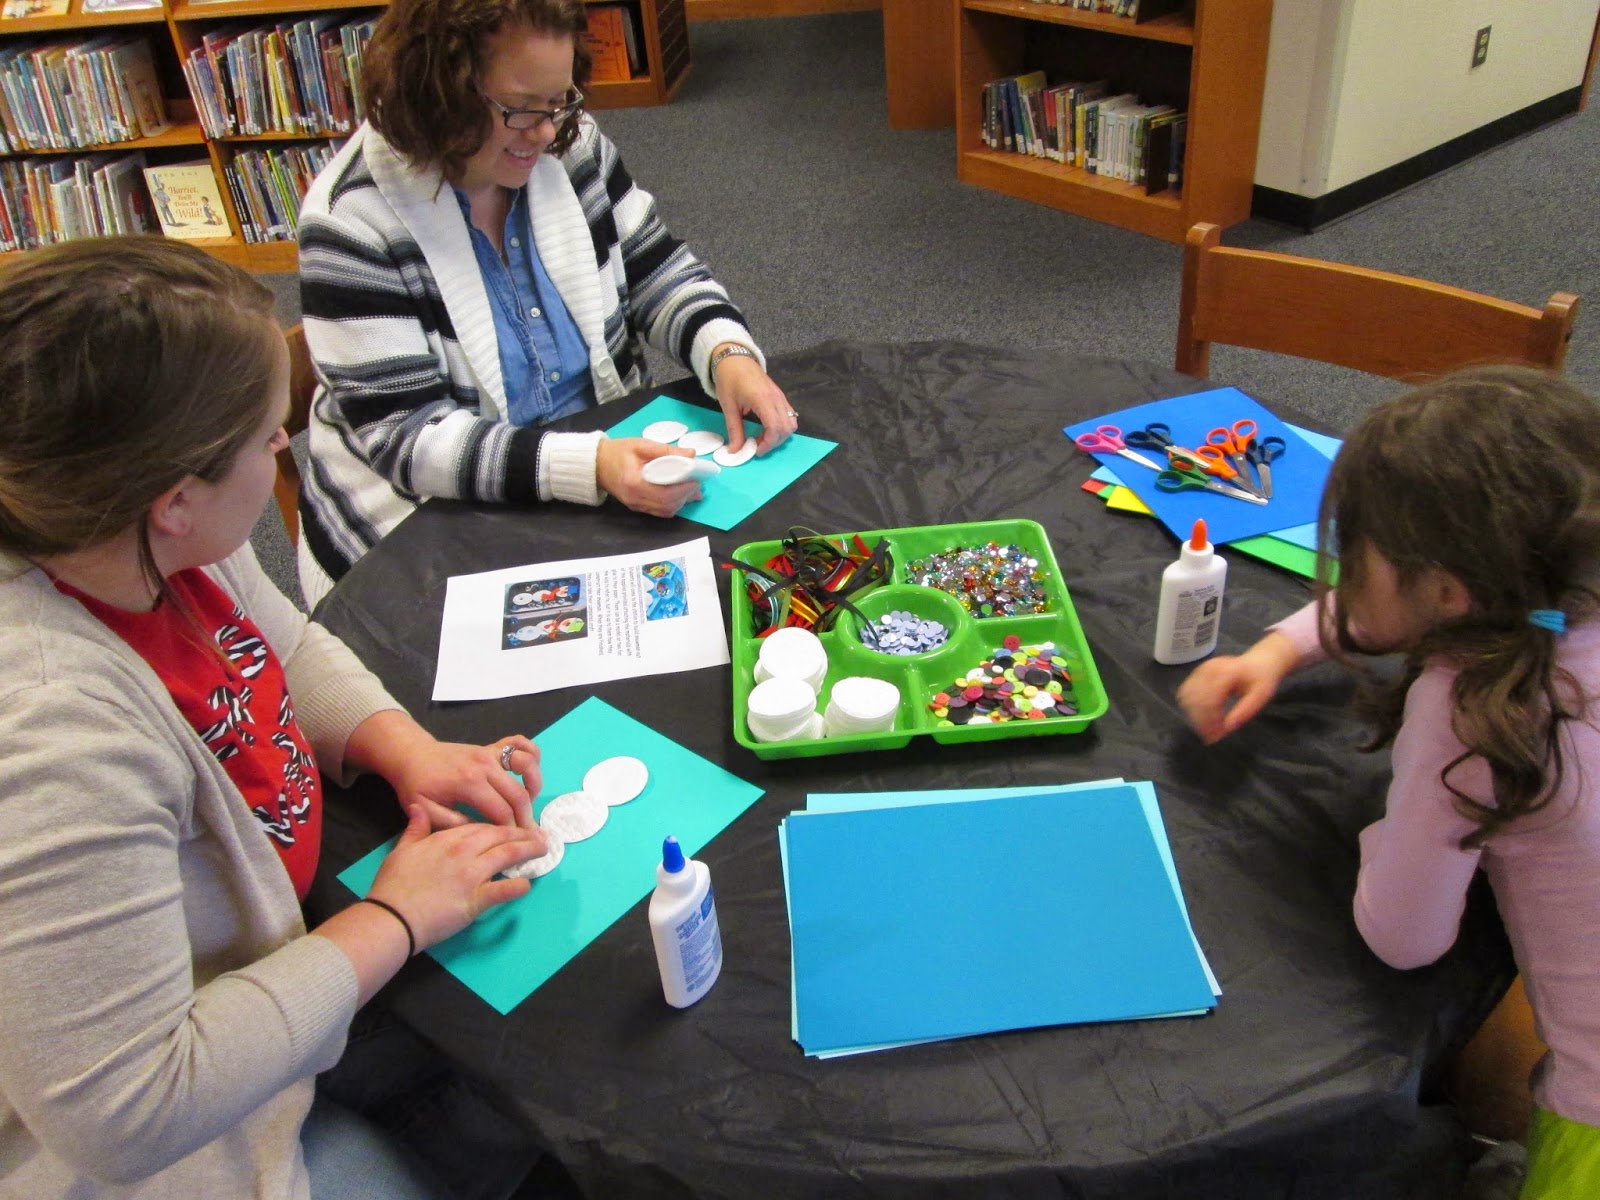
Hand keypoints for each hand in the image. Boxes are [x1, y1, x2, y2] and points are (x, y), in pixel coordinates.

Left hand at [345, 711, 539, 828]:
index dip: (512, 831)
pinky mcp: (492, 746)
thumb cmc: (416, 785)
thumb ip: (453, 823)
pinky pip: (520, 743)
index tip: (517, 846)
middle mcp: (485, 764)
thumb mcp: (425, 810)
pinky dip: (531, 754)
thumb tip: (481, 833)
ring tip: (529, 805)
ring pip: (527, 767)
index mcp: (469, 782)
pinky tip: (527, 773)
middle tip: (531, 837)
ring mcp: (490, 752)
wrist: (410, 754)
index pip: (502, 812)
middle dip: (527, 818)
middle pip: (519, 794)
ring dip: (534, 787)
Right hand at [367, 808, 545, 950]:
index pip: (481, 826)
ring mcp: (471, 875)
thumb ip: (415, 828)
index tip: (512, 825)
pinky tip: (527, 884)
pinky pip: (503, 890)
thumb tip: (418, 807)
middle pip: (499, 836)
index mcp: (446, 839)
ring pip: (506, 856)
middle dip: (522, 834)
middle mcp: (463, 852)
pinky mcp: (476, 900)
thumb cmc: (393, 885)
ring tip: (543, 850)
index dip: (499, 825)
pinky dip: (518, 887)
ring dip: (528, 851)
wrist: (391, 916)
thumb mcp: (401, 850)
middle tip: (539, 834)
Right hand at [596, 437, 701, 516]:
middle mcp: (635, 498)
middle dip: (685, 496)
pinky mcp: (636, 508)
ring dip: (681, 502)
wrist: (595, 464)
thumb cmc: (617, 451)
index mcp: (634, 482)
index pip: (665, 493)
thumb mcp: (641, 445)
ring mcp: (635, 505)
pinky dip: (672, 505)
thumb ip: (666, 450)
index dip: (683, 489)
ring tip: (693, 491)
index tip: (696, 479)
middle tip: (698, 485)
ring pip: (664, 511)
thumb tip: (691, 454)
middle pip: (667, 505)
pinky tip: (680, 496)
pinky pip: (658, 511)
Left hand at [712, 352, 795, 454]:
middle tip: (757, 445)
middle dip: (774, 442)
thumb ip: (734, 430)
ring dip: (780, 435)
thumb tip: (735, 451)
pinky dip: (782, 427)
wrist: (735, 359)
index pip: (775, 428)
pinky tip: (766, 428)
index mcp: (762, 400)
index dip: (767, 444)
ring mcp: (781, 397)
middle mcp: (776, 399)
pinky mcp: (781, 396)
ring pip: (791, 423)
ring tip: (762, 437)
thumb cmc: (729, 380)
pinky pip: (789, 416)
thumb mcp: (728, 407)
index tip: (755, 450)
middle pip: (787, 428)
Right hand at [1175, 632, 1300, 743]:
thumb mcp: (1261, 696)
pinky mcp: (1196, 673)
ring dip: (1194, 715)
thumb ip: (1245, 711)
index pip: (1211, 699)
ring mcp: (1201, 670)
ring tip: (1206, 729)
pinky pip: (1185, 692)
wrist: (1258, 662)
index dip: (1212, 720)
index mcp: (1228, 672)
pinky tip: (1201, 717)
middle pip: (1196, 699)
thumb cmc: (1261, 679)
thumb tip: (1227, 728)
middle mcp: (1210, 668)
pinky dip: (1190, 707)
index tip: (1217, 736)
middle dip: (1202, 721)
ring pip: (1187, 696)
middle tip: (1211, 737)